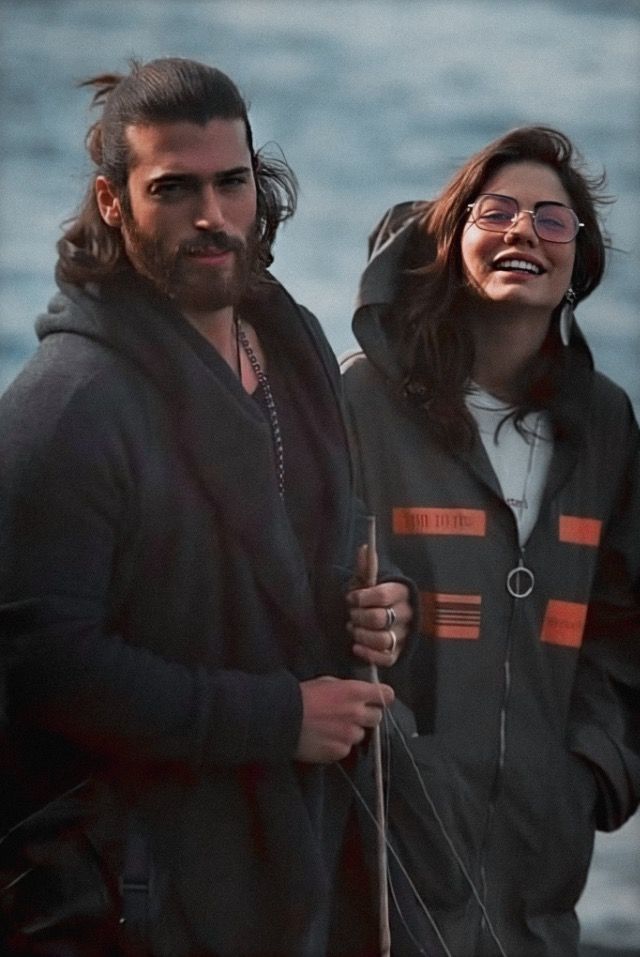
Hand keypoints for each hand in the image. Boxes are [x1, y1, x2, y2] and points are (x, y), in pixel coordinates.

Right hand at [295, 676, 393, 762]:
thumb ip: (348, 690)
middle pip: (377, 717)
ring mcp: (349, 735)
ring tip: (333, 728)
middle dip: (367, 715)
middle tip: (350, 715)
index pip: (387, 696)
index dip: (382, 697)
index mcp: (355, 692)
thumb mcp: (327, 683)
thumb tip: (359, 695)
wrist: (281, 719)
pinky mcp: (339, 751)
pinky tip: (324, 738)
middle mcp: (357, 714)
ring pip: (360, 734)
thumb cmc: (302, 695)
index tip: (376, 699)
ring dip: (351, 731)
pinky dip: (339, 744)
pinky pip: (346, 748)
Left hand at [346, 544, 412, 667]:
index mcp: (401, 593)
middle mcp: (406, 615)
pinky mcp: (398, 653)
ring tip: (353, 629)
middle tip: (351, 614)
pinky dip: (368, 654)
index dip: (362, 598)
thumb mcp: (371, 581)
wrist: (389, 615)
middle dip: (359, 617)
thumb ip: (367, 566)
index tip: (350, 598)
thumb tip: (364, 547)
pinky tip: (356, 646)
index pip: (382, 595)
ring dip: (361, 635)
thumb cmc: (375, 597)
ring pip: (382, 639)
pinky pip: (385, 659)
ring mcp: (404, 636)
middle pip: (379, 618)